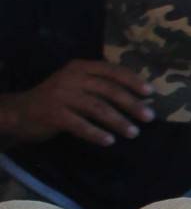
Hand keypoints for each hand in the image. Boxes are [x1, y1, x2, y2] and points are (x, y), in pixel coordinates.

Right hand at [0, 60, 153, 147]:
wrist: (20, 112)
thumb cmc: (58, 99)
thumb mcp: (78, 86)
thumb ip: (102, 87)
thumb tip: (140, 99)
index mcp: (81, 67)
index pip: (112, 71)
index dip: (133, 81)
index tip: (151, 93)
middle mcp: (72, 78)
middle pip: (109, 90)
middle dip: (132, 104)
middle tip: (149, 117)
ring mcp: (61, 95)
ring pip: (97, 108)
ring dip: (118, 121)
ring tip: (134, 133)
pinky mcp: (53, 114)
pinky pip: (80, 125)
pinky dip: (96, 134)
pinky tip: (109, 141)